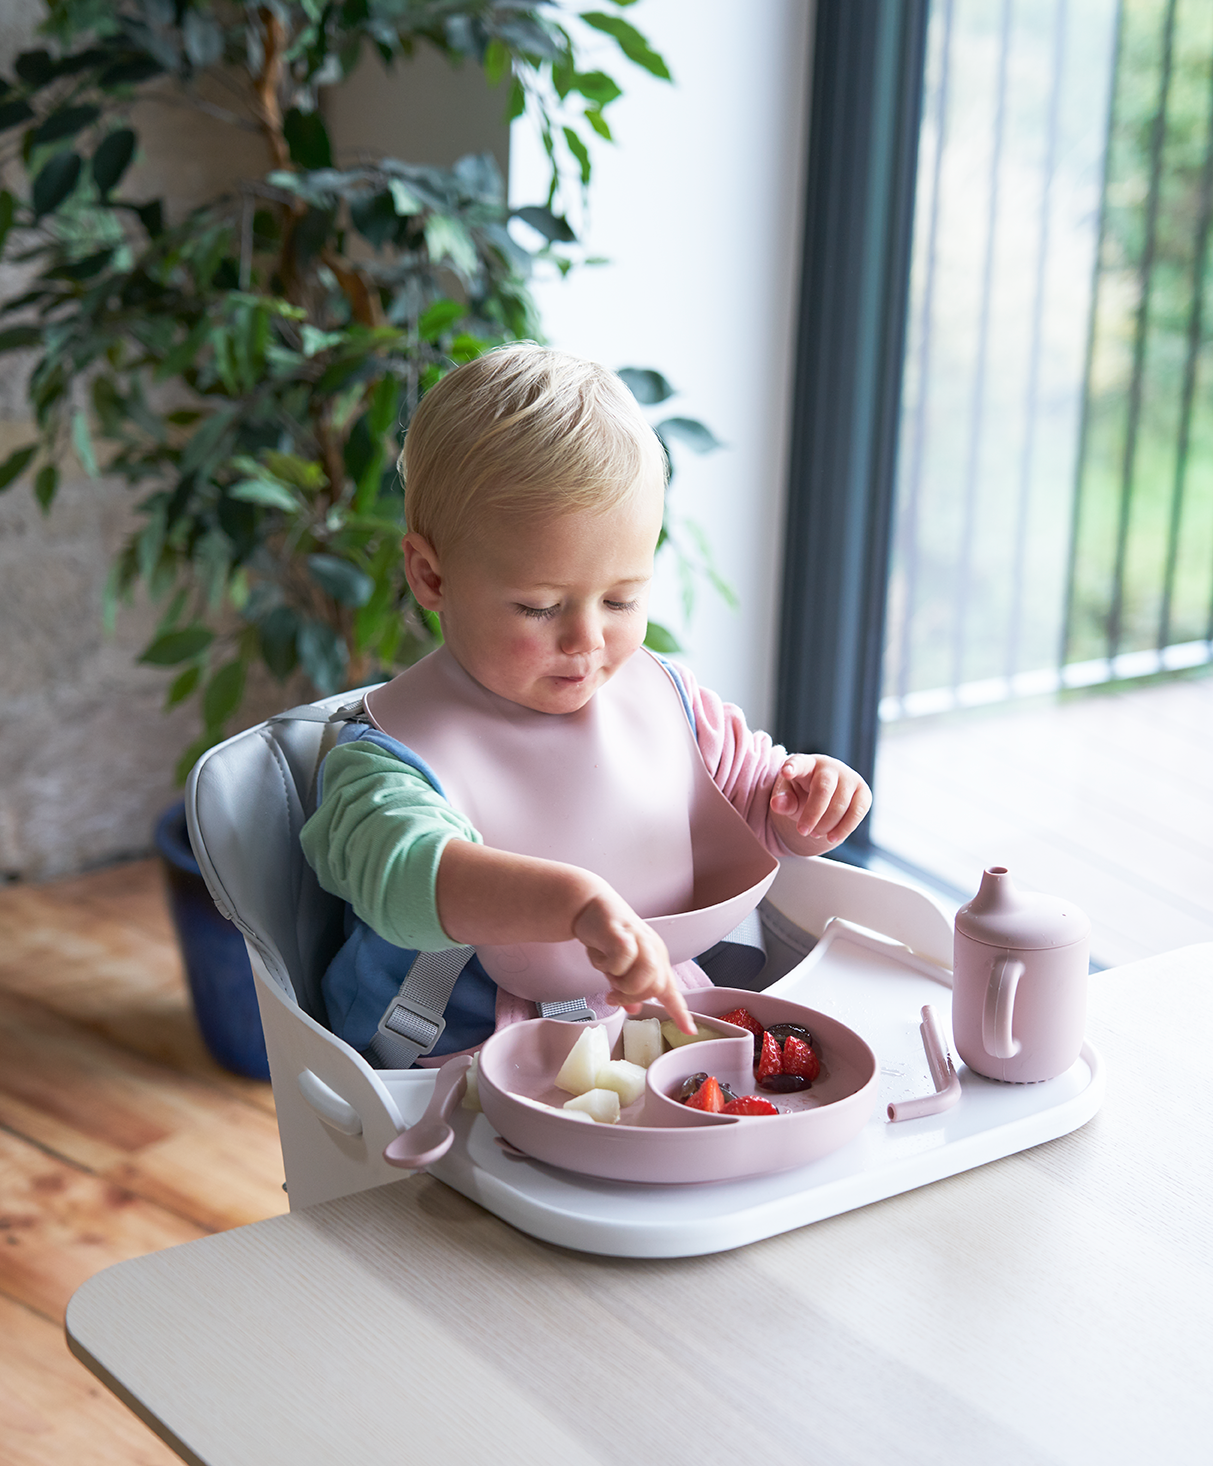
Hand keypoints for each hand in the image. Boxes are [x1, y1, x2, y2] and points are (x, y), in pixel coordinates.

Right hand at [572, 890, 695, 1033]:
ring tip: (608, 975)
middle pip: (655, 988)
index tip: (689, 1031)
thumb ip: (626, 987)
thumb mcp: (616, 967)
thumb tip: (633, 1009)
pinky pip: (622, 960)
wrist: (587, 906)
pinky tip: (599, 955)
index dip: (680, 1012)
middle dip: (630, 996)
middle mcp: (653, 950)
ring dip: (621, 984)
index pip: (670, 991)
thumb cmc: (604, 936)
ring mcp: (641, 940)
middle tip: (612, 994)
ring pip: (645, 977)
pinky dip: (607, 964)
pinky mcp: (624, 933)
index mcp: (656, 959)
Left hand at [769, 754, 870, 852]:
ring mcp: (849, 778)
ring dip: (827, 824)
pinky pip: (858, 811)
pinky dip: (844, 828)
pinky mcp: (863, 792)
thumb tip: (776, 804)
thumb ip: (783, 800)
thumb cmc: (804, 793)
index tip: (786, 772)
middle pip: (823, 789)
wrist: (826, 796)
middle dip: (812, 814)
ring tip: (815, 833)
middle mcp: (830, 767)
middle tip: (802, 831)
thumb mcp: (789, 796)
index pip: (798, 763)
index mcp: (806, 764)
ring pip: (841, 803)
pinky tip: (832, 837)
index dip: (792, 767)